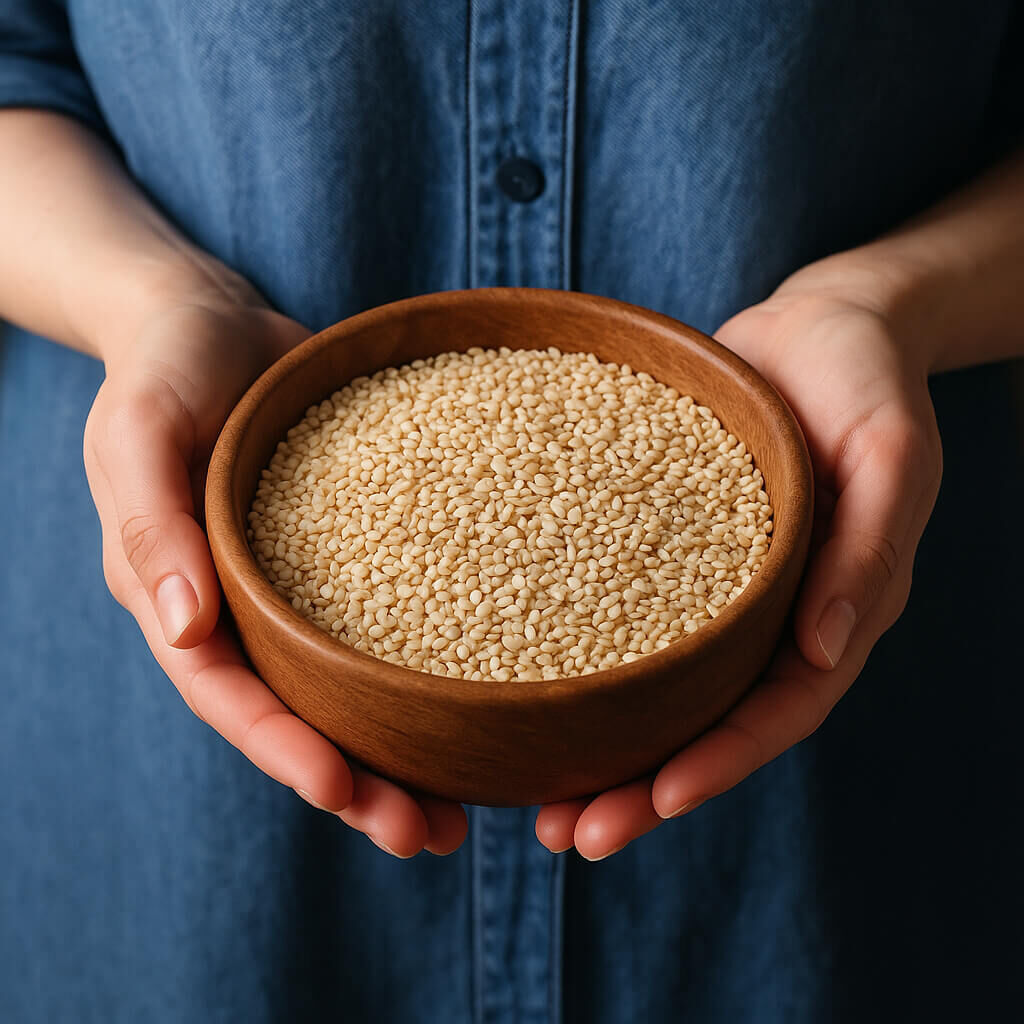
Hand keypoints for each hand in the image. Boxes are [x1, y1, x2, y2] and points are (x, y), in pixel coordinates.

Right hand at [83, 282, 466, 856]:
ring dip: (399, 749)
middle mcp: (243, 608)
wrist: (214, 320)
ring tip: (466, 807)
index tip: (345, 793)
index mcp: (181, 596)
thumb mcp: (140, 431)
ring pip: (347, 686)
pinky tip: (484, 700)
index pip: (229, 694)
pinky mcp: (350, 554)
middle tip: (425, 835)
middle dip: (355, 782)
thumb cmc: (164, 368)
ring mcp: (298, 587)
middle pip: (297, 714)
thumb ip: (150, 522)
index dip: (281, 749)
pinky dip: (424, 670)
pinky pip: (389, 620)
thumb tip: (182, 627)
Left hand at [535, 259, 942, 858]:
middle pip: (701, 724)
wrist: (816, 329)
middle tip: (564, 837)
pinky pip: (618, 613)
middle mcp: (763, 617)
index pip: (773, 715)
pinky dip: (577, 660)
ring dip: (599, 747)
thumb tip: (826, 652)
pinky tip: (517, 681)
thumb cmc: (867, 382)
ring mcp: (710, 590)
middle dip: (639, 788)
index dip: (717, 767)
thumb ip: (870, 549)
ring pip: (655, 687)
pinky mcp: (662, 550)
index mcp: (827, 614)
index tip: (652, 806)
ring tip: (529, 794)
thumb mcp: (890, 452)